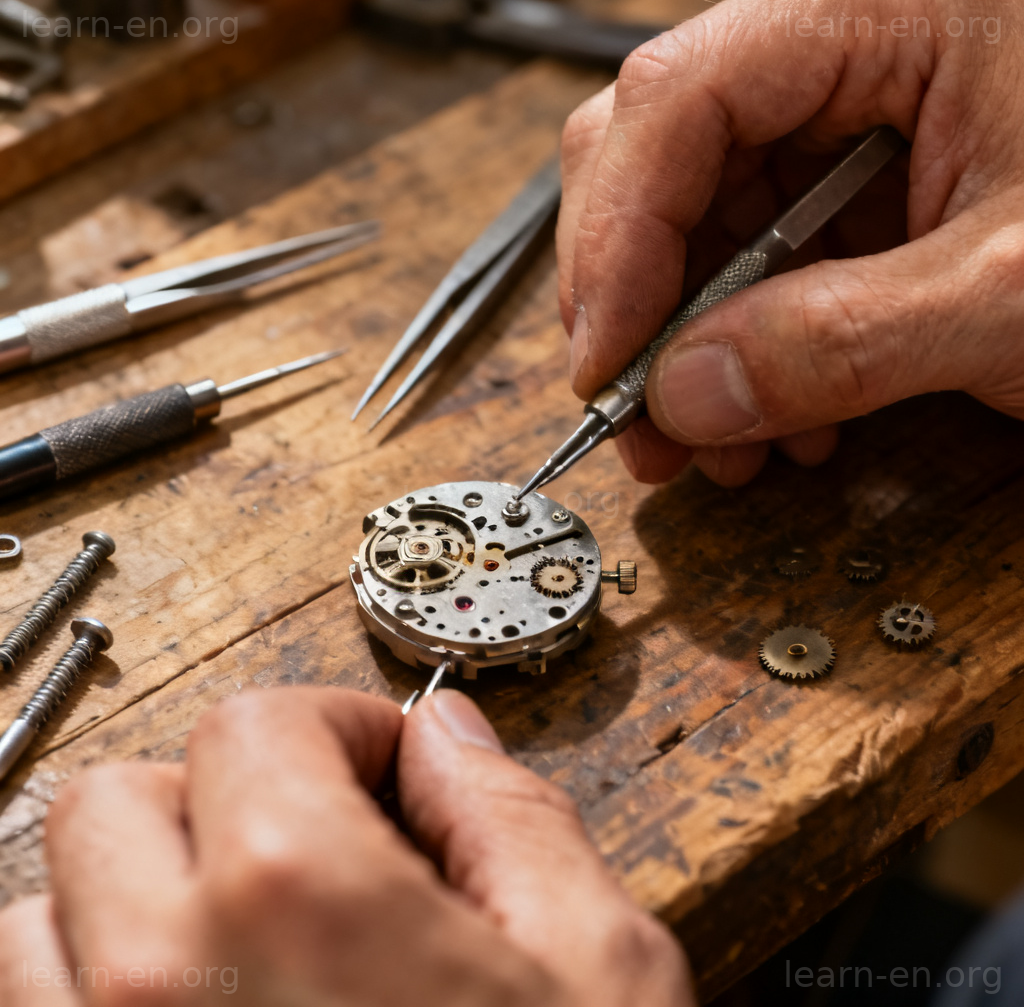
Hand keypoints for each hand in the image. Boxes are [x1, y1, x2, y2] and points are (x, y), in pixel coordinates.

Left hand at [0, 688, 691, 1005]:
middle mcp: (160, 987)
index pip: (253, 722)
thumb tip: (448, 738)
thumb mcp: (596, 970)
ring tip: (245, 939)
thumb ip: (510, 816)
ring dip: (134, 897)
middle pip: (115, 796)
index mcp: (299, 902)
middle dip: (220, 792)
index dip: (334, 726)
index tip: (378, 766)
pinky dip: (90, 995)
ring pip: (37, 916)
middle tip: (310, 839)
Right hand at [558, 0, 1022, 485]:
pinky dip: (746, 348)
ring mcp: (855, 117)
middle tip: (638, 415)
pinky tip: (774, 415)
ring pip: (700, 219)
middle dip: (638, 302)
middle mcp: (855, 41)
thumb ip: (842, 342)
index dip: (617, 239)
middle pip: (663, 155)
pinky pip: (760, 258)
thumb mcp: (1019, 292)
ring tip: (713, 442)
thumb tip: (684, 394)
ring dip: (686, 344)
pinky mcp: (867, 182)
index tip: (607, 364)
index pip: (682, 98)